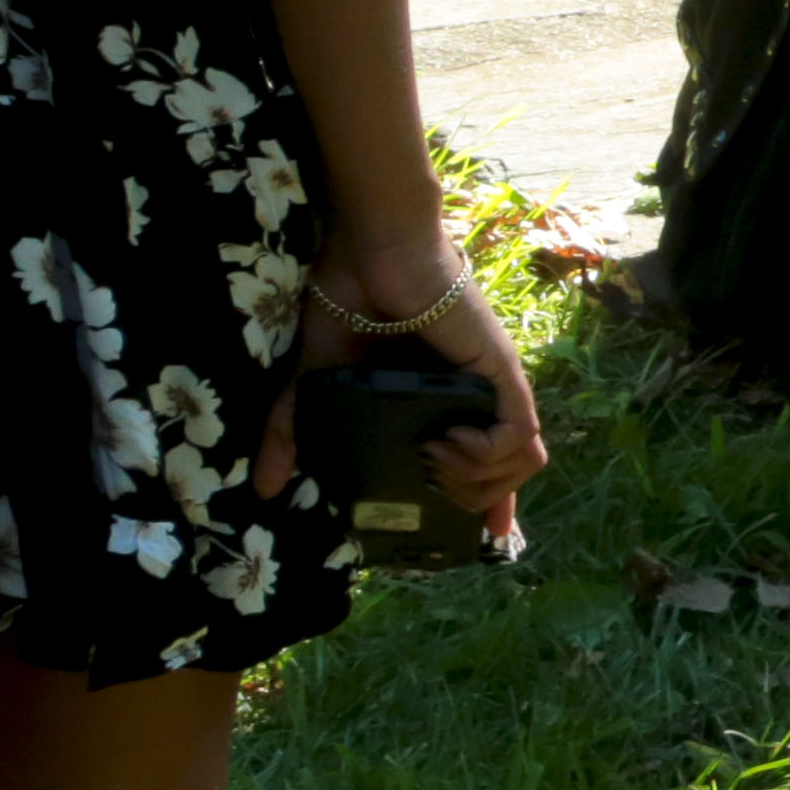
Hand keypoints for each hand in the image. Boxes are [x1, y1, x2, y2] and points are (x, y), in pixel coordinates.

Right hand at [256, 201, 547, 537]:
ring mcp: (493, 384)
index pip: (484, 465)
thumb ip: (296, 430)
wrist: (371, 248)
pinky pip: (520, 431)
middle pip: (511, 473)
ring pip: (523, 459)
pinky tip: (448, 444)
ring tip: (433, 462)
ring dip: (480, 481)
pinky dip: (488, 452)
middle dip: (480, 505)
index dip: (485, 506)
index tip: (470, 540)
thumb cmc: (349, 299)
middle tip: (434, 500)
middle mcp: (478, 396)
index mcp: (445, 400)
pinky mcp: (500, 369)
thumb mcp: (315, 380)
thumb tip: (266, 487)